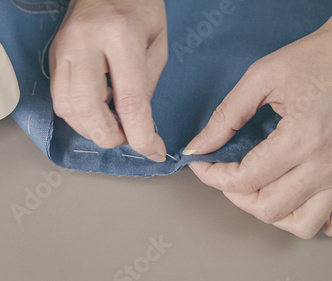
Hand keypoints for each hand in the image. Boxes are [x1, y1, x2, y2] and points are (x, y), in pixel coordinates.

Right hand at [49, 0, 167, 161]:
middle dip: (108, 135)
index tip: (152, 150)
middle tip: (126, 138)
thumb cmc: (137, 6)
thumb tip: (137, 125)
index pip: (129, 100)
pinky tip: (95, 111)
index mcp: (120, 34)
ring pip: (67, 108)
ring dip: (90, 128)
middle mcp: (84, 42)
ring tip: (112, 125)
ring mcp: (63, 49)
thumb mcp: (157, 42)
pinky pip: (59, 99)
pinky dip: (78, 116)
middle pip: (88, 109)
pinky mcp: (53, 57)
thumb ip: (147, 85)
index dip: (141, 135)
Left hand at [185, 17, 331, 238]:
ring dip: (269, 210)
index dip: (211, 175)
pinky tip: (289, 194)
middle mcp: (326, 166)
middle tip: (223, 172)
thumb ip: (226, 116)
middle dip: (234, 194)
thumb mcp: (263, 77)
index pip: (243, 180)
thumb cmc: (316, 58)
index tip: (200, 163)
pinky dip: (305, 215)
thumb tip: (197, 147)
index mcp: (301, 139)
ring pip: (300, 224)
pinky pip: (329, 221)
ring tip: (254, 186)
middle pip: (267, 208)